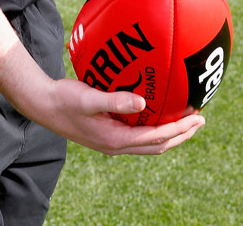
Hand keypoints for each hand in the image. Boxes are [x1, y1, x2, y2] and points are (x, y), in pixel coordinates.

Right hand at [26, 77, 204, 155]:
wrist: (42, 105)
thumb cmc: (64, 99)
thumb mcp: (89, 98)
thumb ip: (115, 101)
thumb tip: (144, 102)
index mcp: (116, 140)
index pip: (157, 138)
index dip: (180, 129)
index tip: (198, 117)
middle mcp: (117, 145)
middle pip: (158, 145)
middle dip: (181, 134)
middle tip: (200, 120)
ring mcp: (112, 142)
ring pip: (149, 142)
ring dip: (170, 133)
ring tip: (184, 120)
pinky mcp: (106, 134)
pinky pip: (138, 135)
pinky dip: (153, 128)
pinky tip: (154, 113)